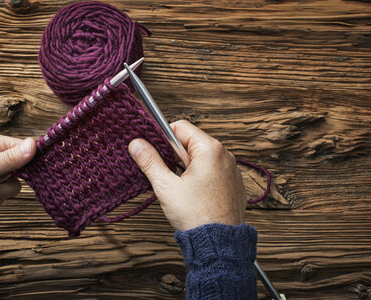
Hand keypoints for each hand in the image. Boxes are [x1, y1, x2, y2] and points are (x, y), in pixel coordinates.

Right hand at [128, 120, 245, 230]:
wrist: (219, 243)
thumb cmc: (197, 216)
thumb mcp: (166, 186)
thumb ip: (150, 161)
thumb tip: (137, 144)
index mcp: (209, 149)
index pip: (180, 127)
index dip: (162, 135)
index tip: (152, 148)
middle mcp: (224, 155)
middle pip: (191, 142)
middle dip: (173, 154)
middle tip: (162, 171)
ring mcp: (231, 170)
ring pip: (201, 158)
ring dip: (185, 167)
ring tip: (176, 186)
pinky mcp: (233, 184)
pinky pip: (212, 171)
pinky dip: (199, 177)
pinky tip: (191, 194)